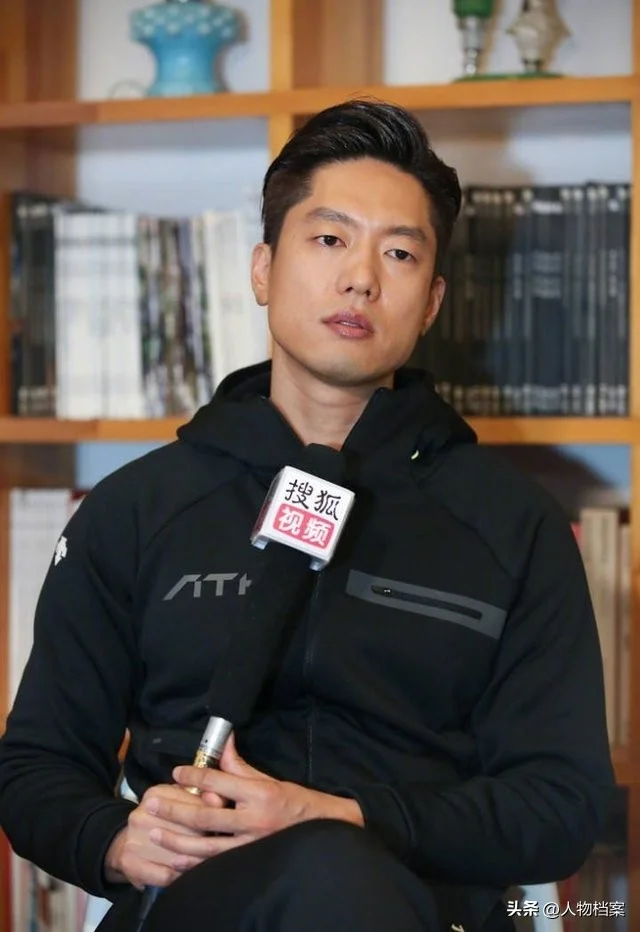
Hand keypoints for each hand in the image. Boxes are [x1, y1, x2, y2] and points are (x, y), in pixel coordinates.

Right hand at [104, 782, 225, 889]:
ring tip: (207, 862)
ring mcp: (133, 839)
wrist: (126, 842)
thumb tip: (220, 799)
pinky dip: (180, 877)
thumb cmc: (163, 819)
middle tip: (220, 847)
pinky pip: (165, 875)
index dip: (213, 818)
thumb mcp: (179, 802)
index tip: (225, 826)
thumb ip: (202, 798)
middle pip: (187, 832)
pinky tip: (187, 875)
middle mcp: (141, 814)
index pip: (194, 805)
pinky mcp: (129, 862)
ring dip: (196, 861)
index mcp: (156, 794)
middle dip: (207, 842)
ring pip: (177, 855)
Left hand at [144, 733, 363, 861]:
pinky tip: (174, 861)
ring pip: (205, 847)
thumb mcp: (269, 779)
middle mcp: (253, 820)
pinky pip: (215, 866)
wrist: (323, 833)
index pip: (219, 782)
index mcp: (259, 793)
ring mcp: (250, 847)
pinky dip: (192, 866)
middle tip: (150, 804)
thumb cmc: (295, 802)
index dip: (194, 777)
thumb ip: (240, 766)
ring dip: (176, 840)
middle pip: (205, 816)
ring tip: (154, 832)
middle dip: (174, 810)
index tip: (175, 773)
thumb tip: (223, 742)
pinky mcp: (248, 865)